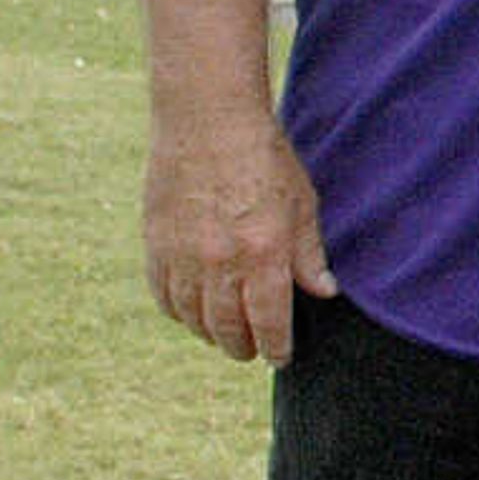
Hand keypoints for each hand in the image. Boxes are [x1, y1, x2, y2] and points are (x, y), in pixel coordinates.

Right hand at [144, 108, 335, 364]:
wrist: (206, 121)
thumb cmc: (264, 159)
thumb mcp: (302, 204)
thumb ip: (309, 254)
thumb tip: (323, 293)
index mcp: (264, 254)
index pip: (270, 322)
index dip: (276, 347)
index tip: (280, 357)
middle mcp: (220, 262)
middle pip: (227, 327)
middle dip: (242, 346)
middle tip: (251, 350)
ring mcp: (183, 254)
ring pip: (193, 316)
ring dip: (210, 333)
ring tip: (223, 335)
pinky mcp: (155, 243)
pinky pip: (164, 294)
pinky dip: (178, 311)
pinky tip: (191, 312)